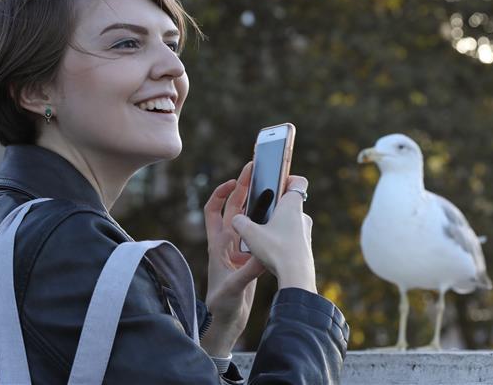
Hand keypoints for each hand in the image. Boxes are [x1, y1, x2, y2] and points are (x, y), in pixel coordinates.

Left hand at [203, 162, 265, 356]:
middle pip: (234, 208)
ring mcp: (240, 250)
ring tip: (271, 187)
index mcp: (218, 245)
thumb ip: (247, 272)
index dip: (220, 194)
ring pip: (248, 219)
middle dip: (243, 188)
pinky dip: (267, 223)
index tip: (233, 182)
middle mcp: (228, 243)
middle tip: (255, 170)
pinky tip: (279, 217)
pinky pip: (259, 234)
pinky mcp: (251, 259)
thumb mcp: (233, 288)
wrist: (226, 321)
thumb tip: (265, 256)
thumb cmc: (222, 305)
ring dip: (257, 203)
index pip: (213, 211)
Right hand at [231, 175, 316, 292]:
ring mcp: (306, 232)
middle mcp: (303, 216)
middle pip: (291, 202)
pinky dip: (282, 239)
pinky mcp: (305, 247)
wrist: (296, 277)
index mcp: (292, 205)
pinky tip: (270, 250)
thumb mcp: (251, 235)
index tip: (275, 182)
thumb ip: (240, 223)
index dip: (288, 178)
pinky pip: (293, 237)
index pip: (298, 181)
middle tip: (260, 211)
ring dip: (278, 224)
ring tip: (262, 234)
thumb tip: (235, 219)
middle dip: (275, 205)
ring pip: (291, 221)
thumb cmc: (276, 250)